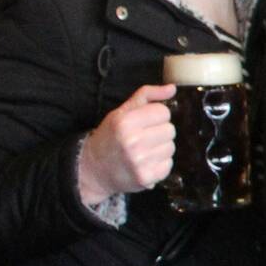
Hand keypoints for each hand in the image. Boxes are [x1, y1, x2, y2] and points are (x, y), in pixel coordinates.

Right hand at [77, 84, 176, 205]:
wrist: (93, 169)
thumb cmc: (110, 137)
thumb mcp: (121, 112)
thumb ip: (146, 95)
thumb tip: (172, 88)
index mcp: (124, 122)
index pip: (163, 112)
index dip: (156, 116)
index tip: (145, 122)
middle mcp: (132, 141)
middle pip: (170, 130)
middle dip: (159, 132)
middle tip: (144, 138)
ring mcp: (139, 161)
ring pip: (171, 147)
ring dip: (161, 148)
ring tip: (144, 151)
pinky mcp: (146, 177)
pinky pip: (169, 164)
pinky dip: (160, 164)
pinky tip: (146, 163)